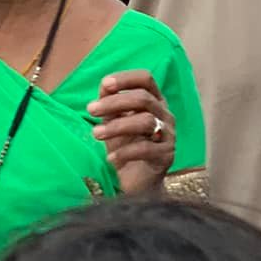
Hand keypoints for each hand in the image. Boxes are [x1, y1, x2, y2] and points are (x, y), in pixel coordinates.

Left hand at [88, 68, 173, 194]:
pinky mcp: (167, 155)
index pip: (146, 79)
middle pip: (144, 98)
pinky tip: (110, 158)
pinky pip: (147, 148)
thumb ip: (110, 103)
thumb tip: (105, 86)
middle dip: (115, 102)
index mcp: (154, 100)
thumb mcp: (113, 121)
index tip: (105, 84)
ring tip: (96, 134)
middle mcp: (165, 114)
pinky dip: (125, 152)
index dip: (126, 78)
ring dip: (117, 126)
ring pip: (145, 121)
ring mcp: (169, 134)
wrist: (138, 182)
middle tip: (91, 110)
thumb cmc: (125, 145)